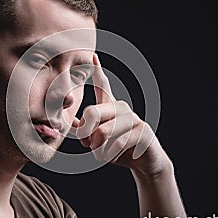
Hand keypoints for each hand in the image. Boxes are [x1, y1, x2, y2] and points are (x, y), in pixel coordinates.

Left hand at [71, 54, 171, 176]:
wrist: (145, 161)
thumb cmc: (119, 149)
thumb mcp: (98, 140)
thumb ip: (86, 131)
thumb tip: (73, 123)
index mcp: (111, 107)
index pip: (103, 86)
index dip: (97, 71)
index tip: (92, 56)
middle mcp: (122, 108)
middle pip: (92, 112)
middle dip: (85, 134)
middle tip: (88, 145)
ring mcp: (133, 118)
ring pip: (103, 132)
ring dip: (98, 149)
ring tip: (102, 155)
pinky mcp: (142, 131)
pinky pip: (117, 143)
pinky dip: (110, 155)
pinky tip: (114, 156)